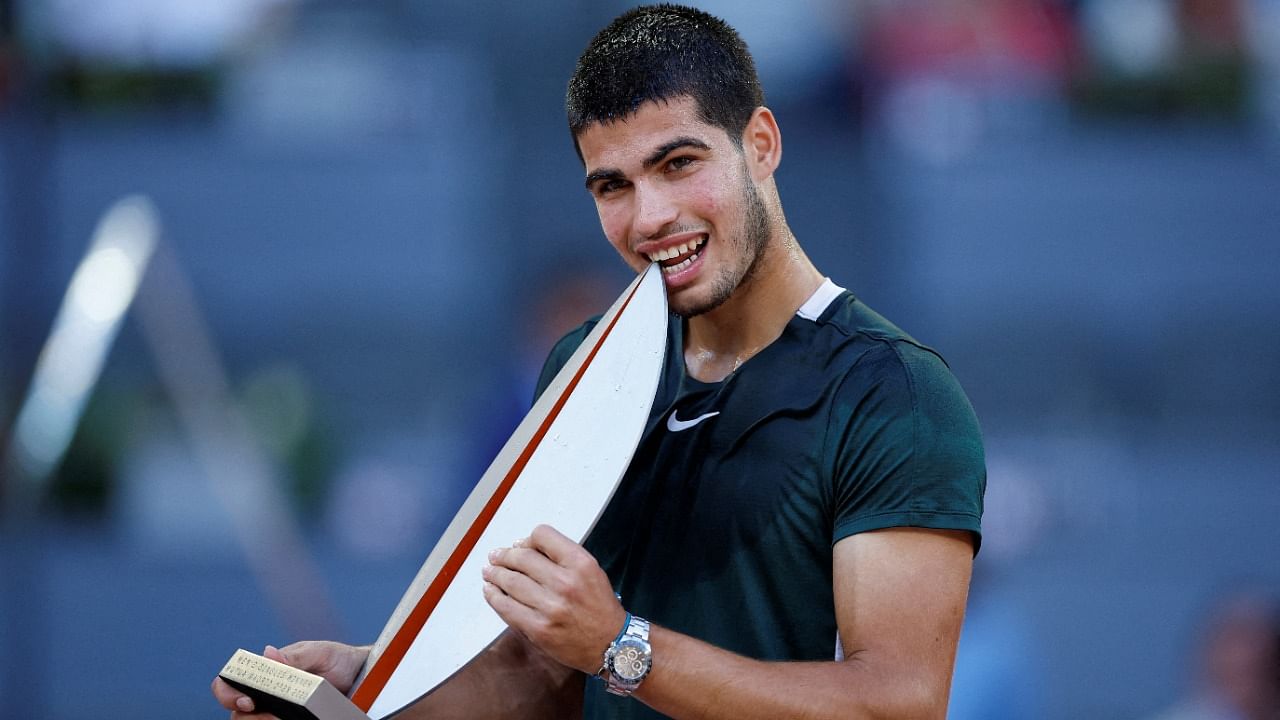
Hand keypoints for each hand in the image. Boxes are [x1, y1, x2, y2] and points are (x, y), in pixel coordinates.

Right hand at [211, 641, 369, 717]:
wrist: (362, 675)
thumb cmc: (337, 659)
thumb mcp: (319, 653)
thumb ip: (295, 657)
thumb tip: (268, 654)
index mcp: (267, 672)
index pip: (231, 682)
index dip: (227, 692)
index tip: (245, 699)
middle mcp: (268, 694)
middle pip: (238, 711)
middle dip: (242, 714)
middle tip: (261, 712)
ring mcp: (279, 710)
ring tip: (281, 719)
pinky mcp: (292, 719)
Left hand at [482, 524, 625, 674]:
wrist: (612, 645)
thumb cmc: (600, 608)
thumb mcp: (591, 571)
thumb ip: (562, 557)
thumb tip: (524, 548)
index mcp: (580, 564)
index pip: (543, 536)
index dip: (527, 539)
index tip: (519, 546)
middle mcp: (565, 582)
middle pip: (522, 558)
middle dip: (504, 556)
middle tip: (495, 556)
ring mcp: (550, 607)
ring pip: (511, 582)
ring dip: (494, 574)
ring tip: (489, 572)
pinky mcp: (538, 629)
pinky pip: (507, 608)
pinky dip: (494, 598)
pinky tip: (490, 592)